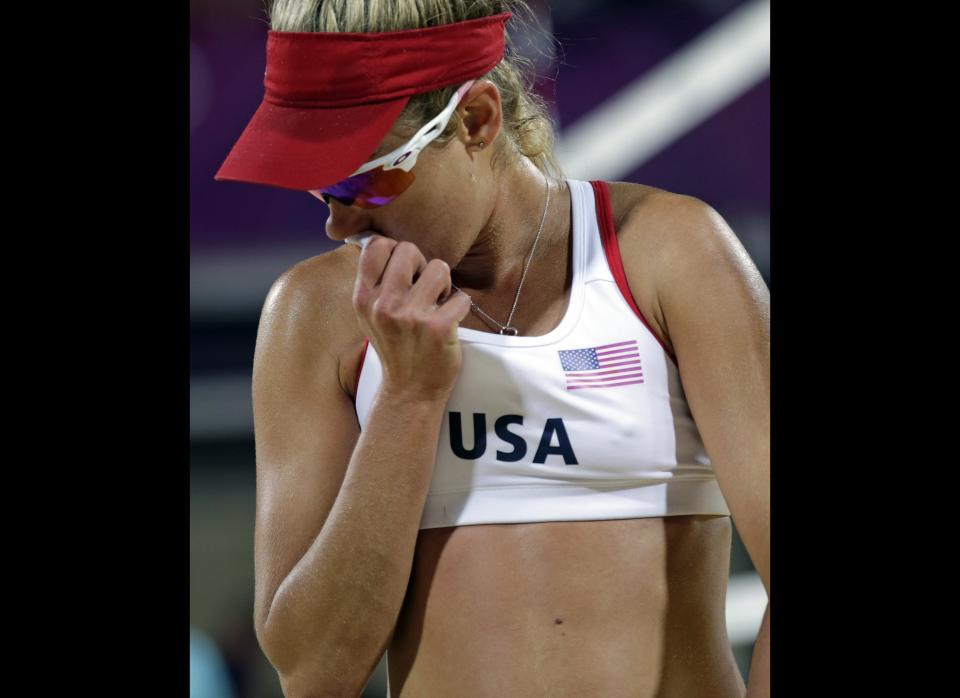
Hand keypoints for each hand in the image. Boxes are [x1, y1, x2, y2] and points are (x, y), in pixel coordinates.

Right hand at [352, 235, 471, 402]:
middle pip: (409, 249)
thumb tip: (388, 242)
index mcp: (363, 298)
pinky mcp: (438, 328)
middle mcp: (383, 305)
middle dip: (422, 265)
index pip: (377, 245)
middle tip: (424, 290)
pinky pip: (462, 296)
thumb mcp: (371, 315)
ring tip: (437, 305)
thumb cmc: (395, 346)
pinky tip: (450, 322)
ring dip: (444, 285)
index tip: (405, 271)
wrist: (409, 391)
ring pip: (440, 268)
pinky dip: (461, 307)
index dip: (396, 251)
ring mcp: (411, 317)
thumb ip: (376, 281)